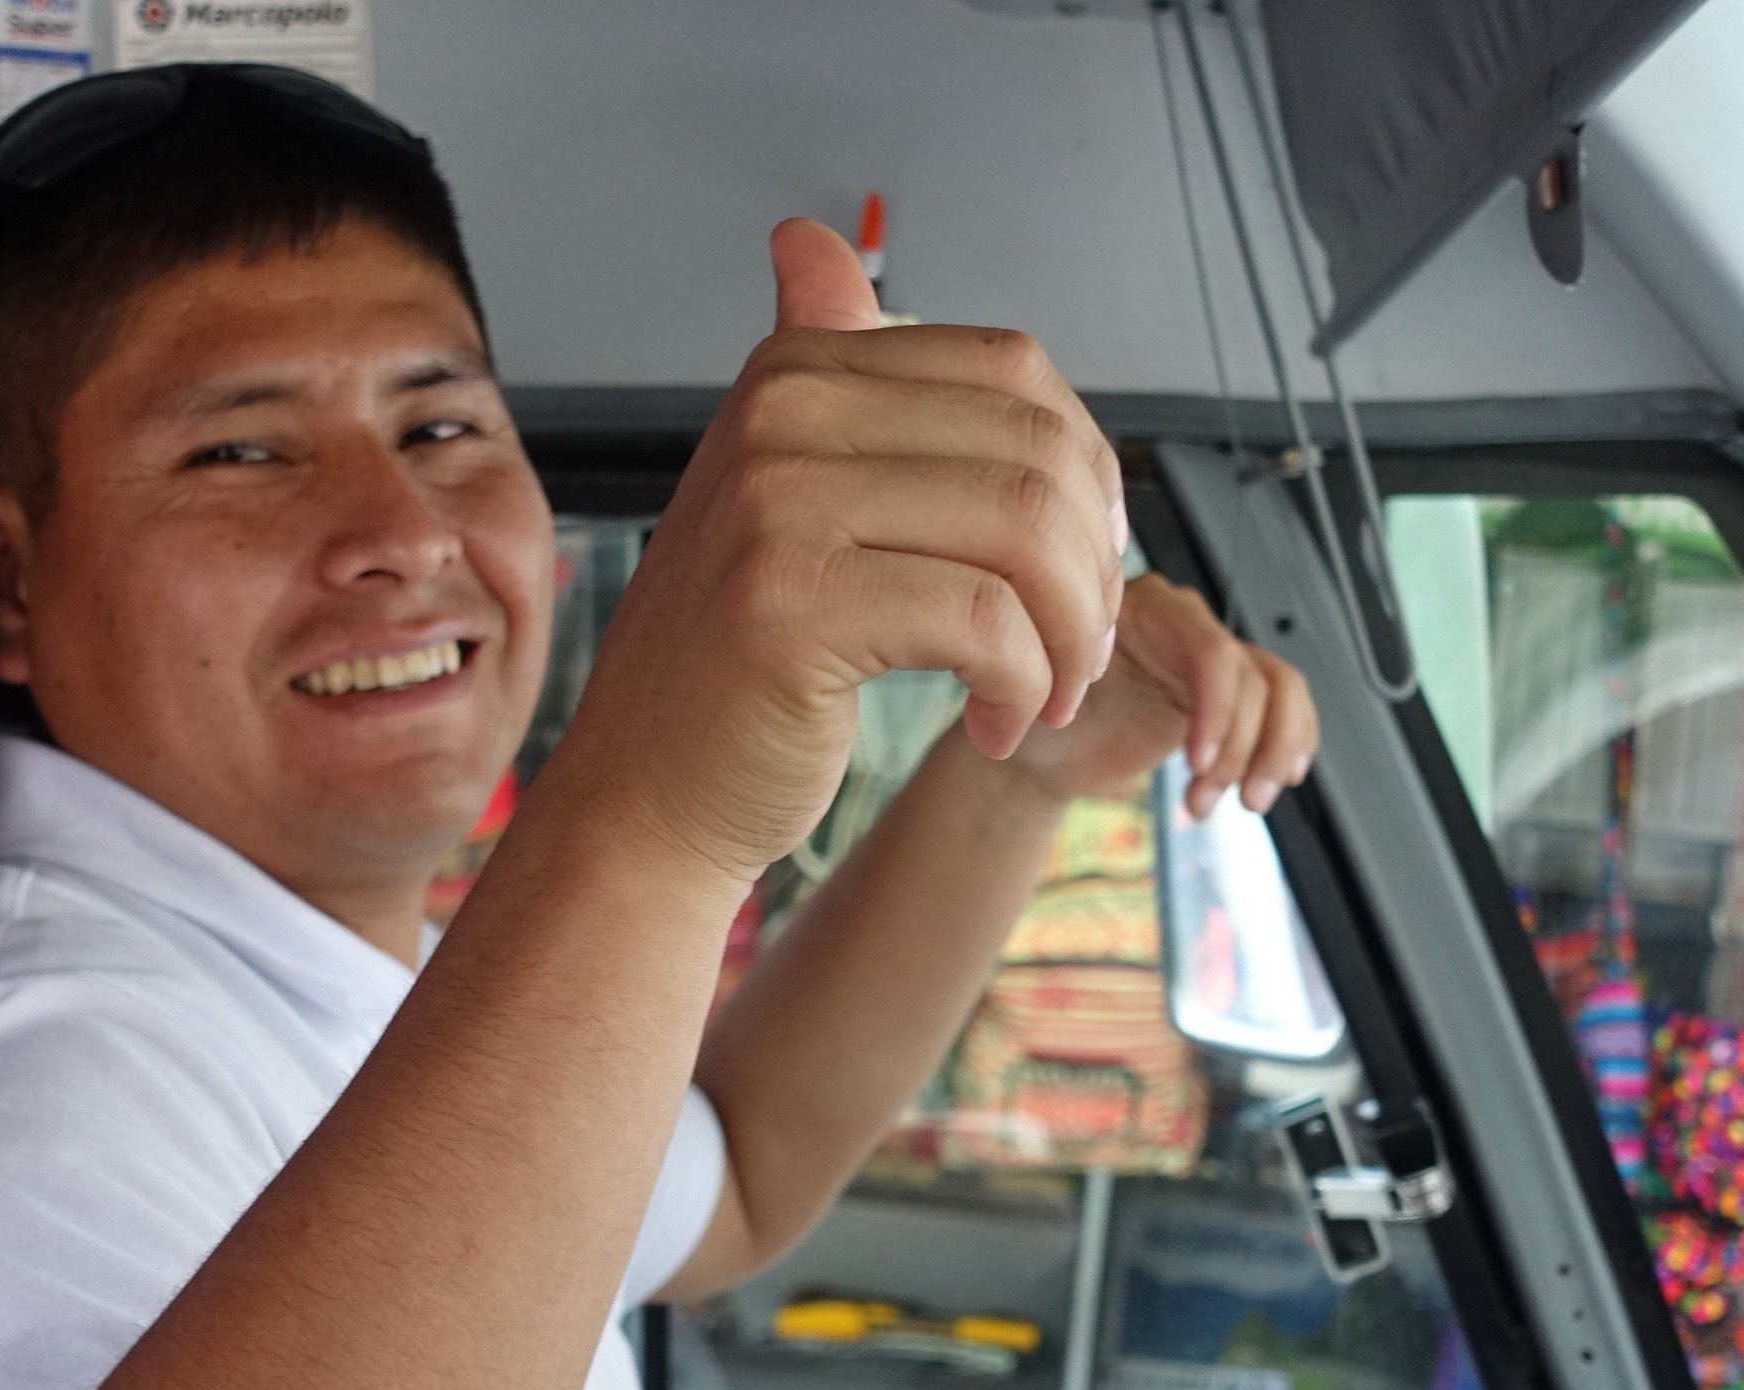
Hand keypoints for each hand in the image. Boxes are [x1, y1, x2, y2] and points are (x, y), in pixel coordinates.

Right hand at [552, 218, 1125, 883]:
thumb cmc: (739, 667)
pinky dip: (1022, 684)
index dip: (1088, 474)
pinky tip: (998, 722)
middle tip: (1081, 650)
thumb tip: (808, 241)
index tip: (1080, 568)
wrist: (649, 793)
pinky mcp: (791, 603)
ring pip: (1024, 533)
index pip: (1013, 372)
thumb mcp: (785, 499)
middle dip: (1094, 565)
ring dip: (1072, 633)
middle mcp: (780, 416)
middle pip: (1035, 451)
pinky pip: (982, 622)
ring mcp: (777, 504)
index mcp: (793, 374)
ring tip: (1050, 690)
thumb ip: (827, 375)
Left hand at [1003, 570, 1318, 816]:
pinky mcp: (1228, 697)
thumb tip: (1086, 690)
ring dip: (1270, 753)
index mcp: (1142, 609)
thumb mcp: (1044, 699)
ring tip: (1242, 804)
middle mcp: (1185, 624)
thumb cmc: (1036, 717)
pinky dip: (1290, 744)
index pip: (1210, 650)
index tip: (1199, 762)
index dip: (1218, 710)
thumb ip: (1073, 684)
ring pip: (1280, 690)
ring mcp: (1212, 660)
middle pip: (1252, 677)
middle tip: (1207, 798)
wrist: (1043, 749)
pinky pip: (1284, 707)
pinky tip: (1275, 783)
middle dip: (1240, 749)